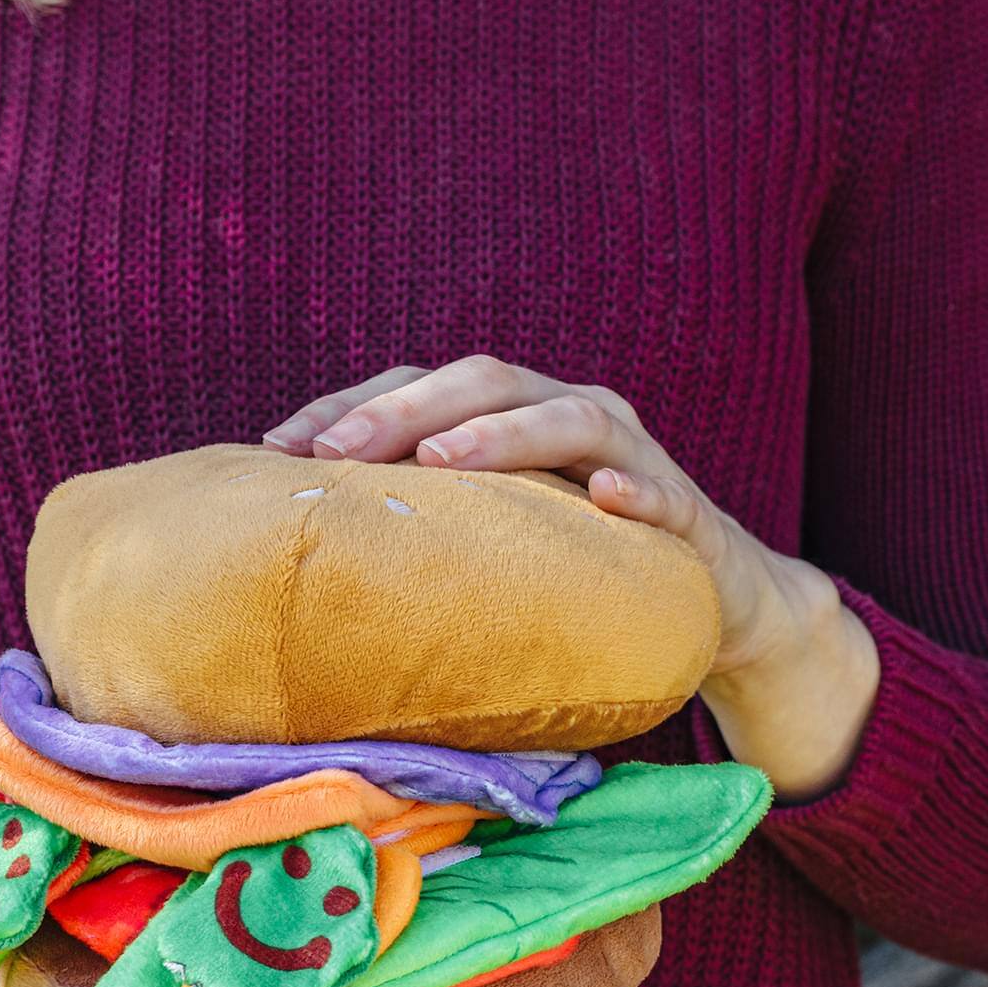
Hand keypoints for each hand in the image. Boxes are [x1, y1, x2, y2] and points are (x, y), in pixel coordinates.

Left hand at [262, 358, 880, 799]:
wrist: (710, 604)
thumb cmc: (572, 568)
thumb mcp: (486, 544)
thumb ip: (419, 529)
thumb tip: (301, 556)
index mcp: (505, 417)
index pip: (417, 387)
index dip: (348, 405)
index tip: (277, 446)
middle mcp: (564, 413)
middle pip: (482, 383)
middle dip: (404, 410)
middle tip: (336, 450)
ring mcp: (630, 454)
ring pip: (569, 416)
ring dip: (504, 433)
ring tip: (443, 460)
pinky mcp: (684, 509)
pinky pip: (661, 490)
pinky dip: (632, 489)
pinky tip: (604, 498)